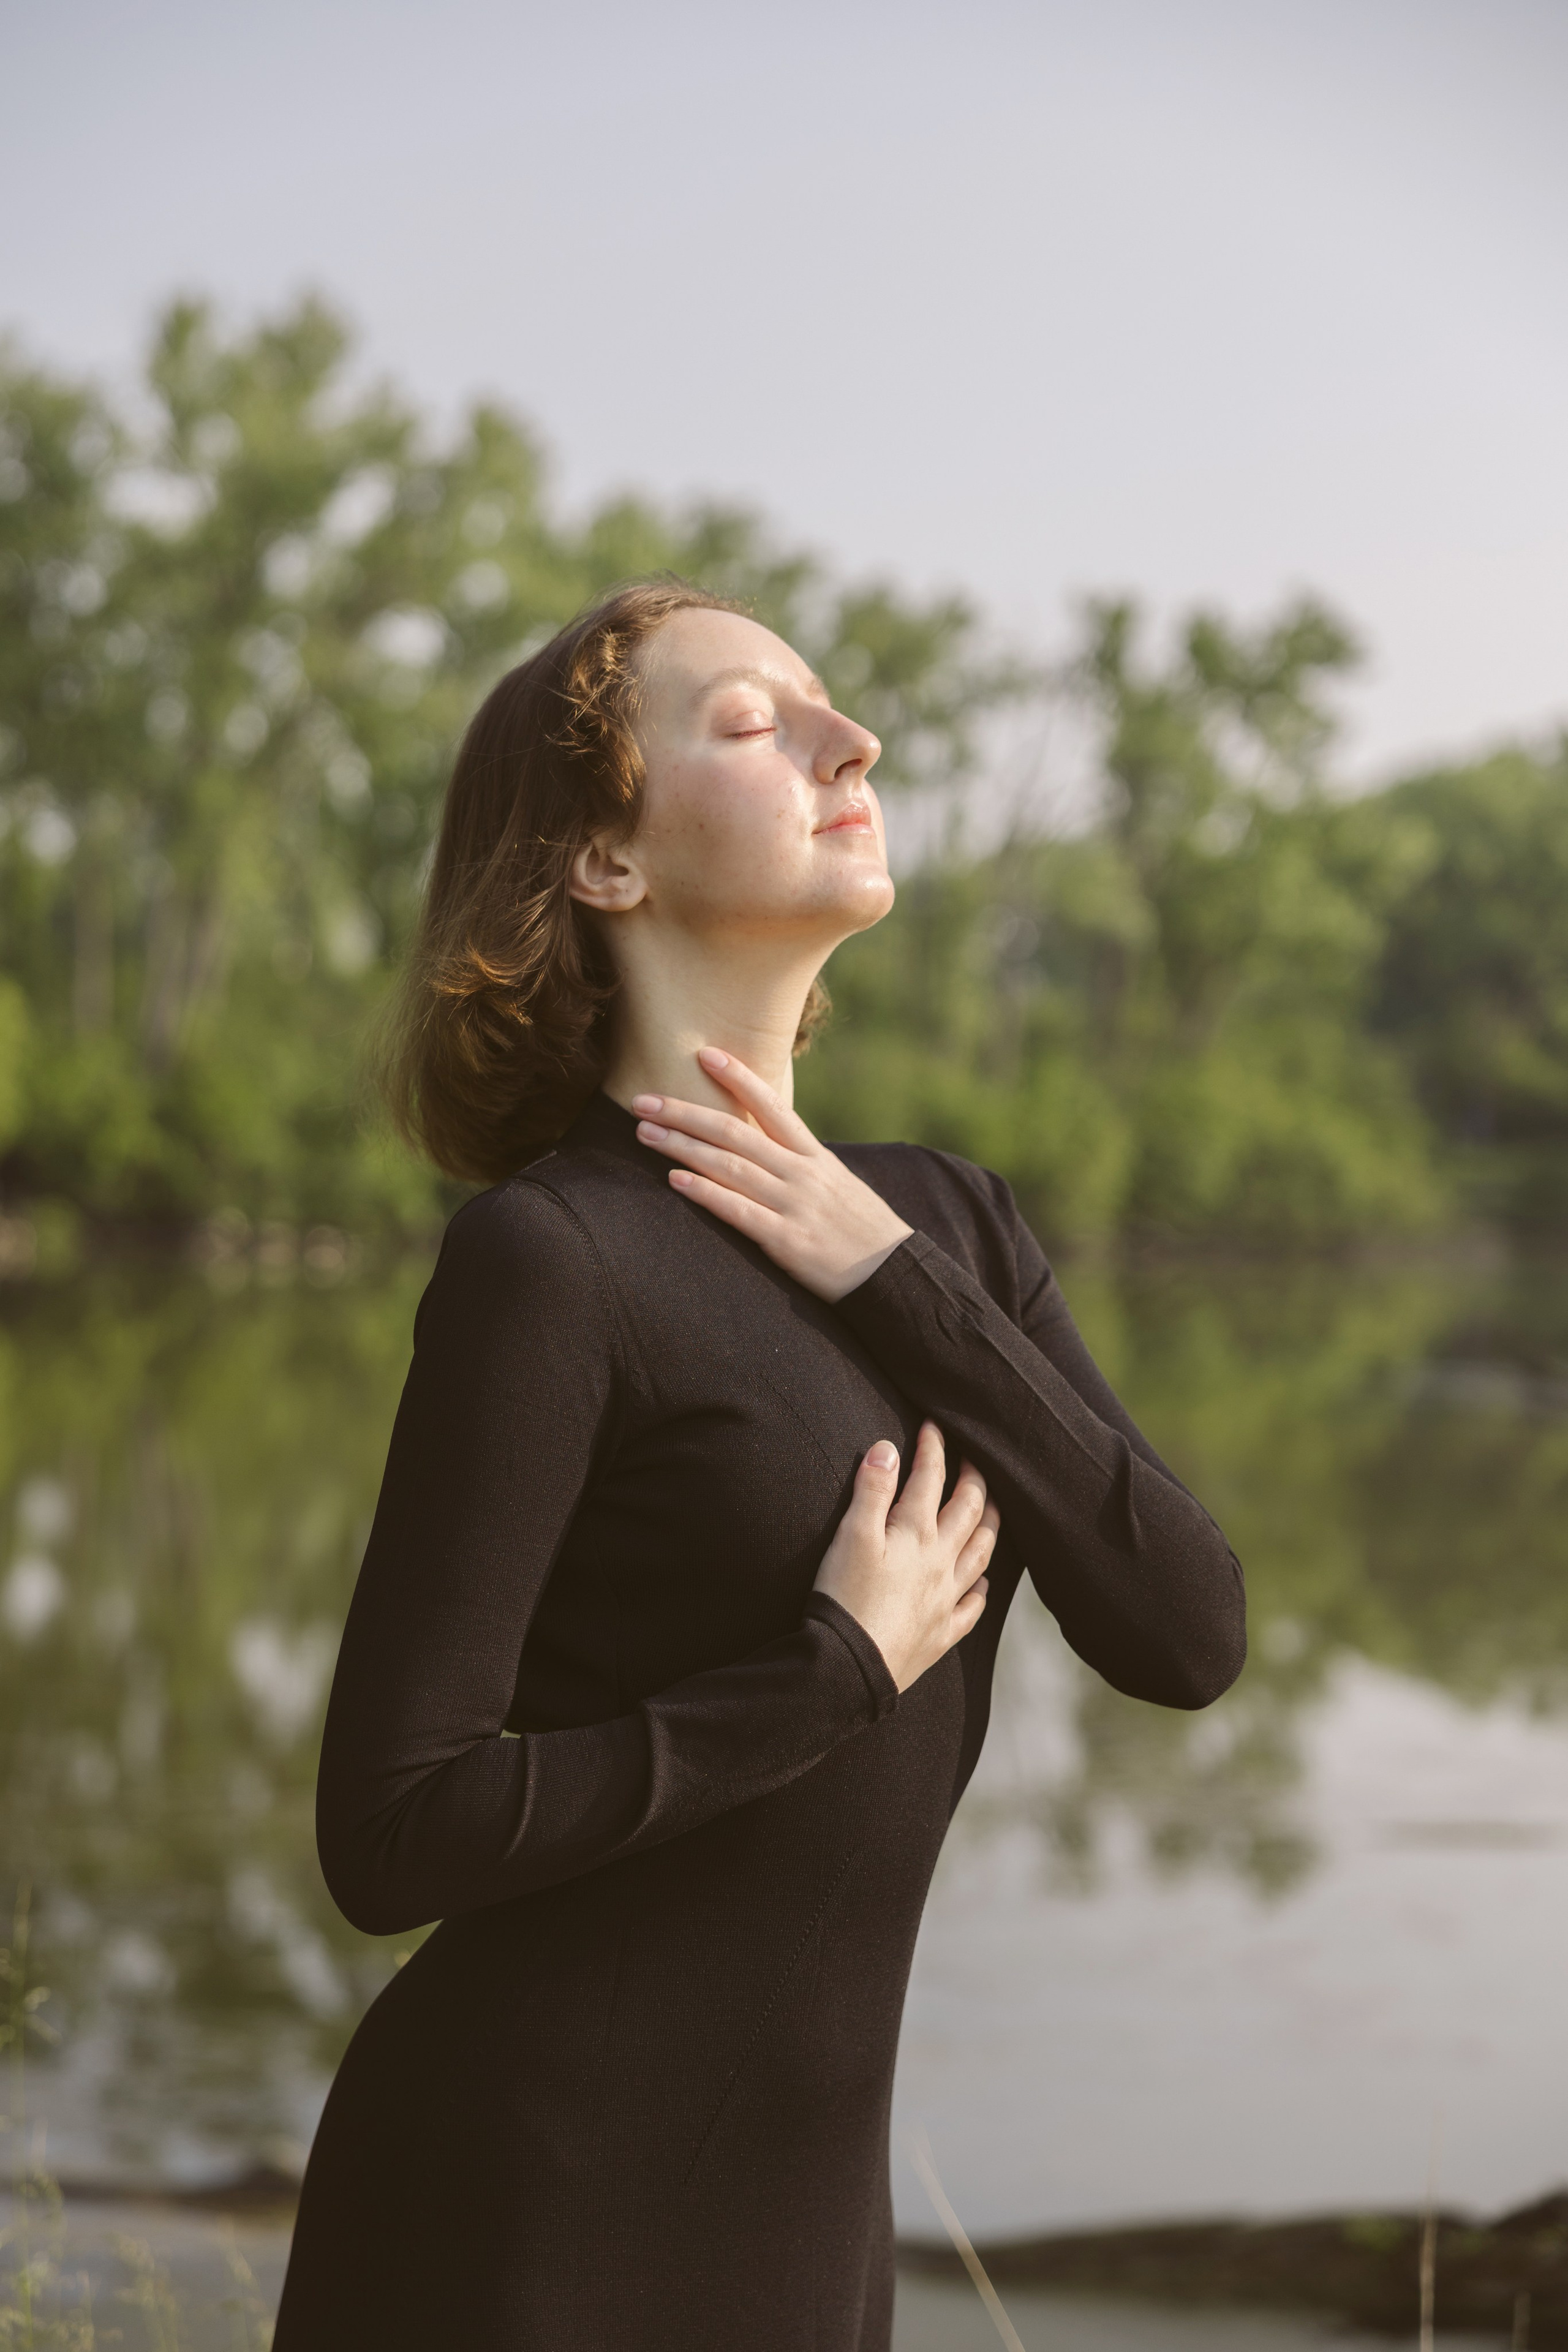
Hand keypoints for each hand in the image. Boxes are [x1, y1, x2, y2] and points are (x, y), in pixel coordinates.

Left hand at [632, 1049, 912, 1302]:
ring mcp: (794, 1205)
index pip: (772, 1105)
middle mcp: (802, 1173)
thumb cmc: (860, 1228)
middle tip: (643, 1100)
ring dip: (682, 1146)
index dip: (738, 1077)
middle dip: (685, 1112)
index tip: (704, 1054)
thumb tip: (762, 1145)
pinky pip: (739, 1211)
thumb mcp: (835, 1184)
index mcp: (814, 1156)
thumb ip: (798, 1163)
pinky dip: (706, 1193)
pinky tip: (676, 1179)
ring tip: (644, 1132)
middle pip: (735, 1132)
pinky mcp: (788, 1241)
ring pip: (730, 1166)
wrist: (895, 1273)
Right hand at [813, 1422, 996, 1692]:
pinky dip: (980, 1591)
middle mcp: (940, 1562)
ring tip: (993, 1510)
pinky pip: (971, 1609)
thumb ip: (872, 1490)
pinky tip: (983, 1584)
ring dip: (990, 1526)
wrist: (849, 1666)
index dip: (933, 1448)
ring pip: (981, 1555)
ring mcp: (945, 1599)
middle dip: (974, 1480)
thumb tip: (888, 1449)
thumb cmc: (844, 1596)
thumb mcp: (851, 1535)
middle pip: (969, 1512)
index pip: (930, 1479)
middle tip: (974, 1460)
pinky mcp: (940, 1634)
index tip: (933, 1426)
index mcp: (916, 1533)